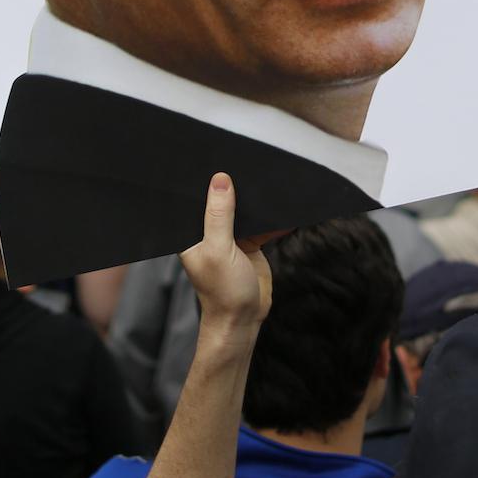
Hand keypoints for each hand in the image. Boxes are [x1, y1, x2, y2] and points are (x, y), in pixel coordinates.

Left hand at [179, 174, 271, 339]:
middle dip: (235, 188)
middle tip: (250, 165)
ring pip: (244, 212)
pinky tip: (286, 209)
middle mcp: (209, 233)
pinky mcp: (249, 245)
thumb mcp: (219, 250)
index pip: (196, 200)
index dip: (204, 182)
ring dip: (257, 203)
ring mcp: (230, 239)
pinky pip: (262, 226)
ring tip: (270, 182)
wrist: (243, 320)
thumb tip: (221, 180)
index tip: (216, 158)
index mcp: (191, 233)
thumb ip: (219, 215)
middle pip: (222, 202)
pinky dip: (274, 220)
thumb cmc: (222, 292)